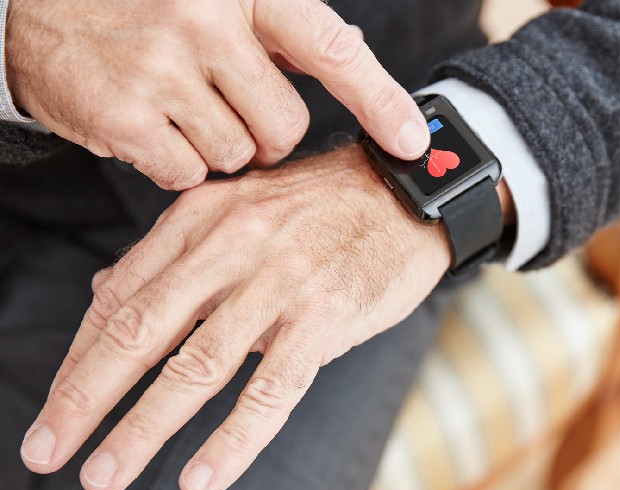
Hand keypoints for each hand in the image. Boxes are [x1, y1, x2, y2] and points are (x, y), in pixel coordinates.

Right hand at [5, 0, 429, 188]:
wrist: (31, 6)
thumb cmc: (143, 4)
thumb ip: (280, 29)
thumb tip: (353, 55)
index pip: (330, 48)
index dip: (379, 100)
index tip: (413, 142)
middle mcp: (204, 22)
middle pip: (283, 126)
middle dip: (265, 130)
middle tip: (225, 103)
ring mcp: (160, 69)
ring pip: (236, 156)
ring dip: (218, 145)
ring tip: (179, 105)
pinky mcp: (122, 116)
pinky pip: (186, 175)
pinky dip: (176, 162)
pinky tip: (151, 124)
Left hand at [19, 146, 469, 489]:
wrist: (410, 194)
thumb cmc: (323, 209)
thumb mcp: (240, 209)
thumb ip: (174, 254)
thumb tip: (105, 293)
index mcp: (201, 217)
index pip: (120, 295)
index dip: (80, 356)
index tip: (57, 403)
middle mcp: (231, 244)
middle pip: (141, 330)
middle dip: (86, 396)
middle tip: (46, 448)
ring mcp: (279, 281)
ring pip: (197, 365)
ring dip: (144, 426)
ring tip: (105, 473)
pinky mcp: (325, 317)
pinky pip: (271, 390)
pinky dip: (233, 440)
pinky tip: (201, 477)